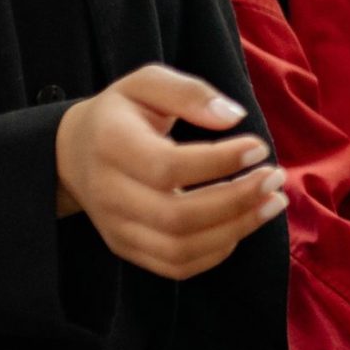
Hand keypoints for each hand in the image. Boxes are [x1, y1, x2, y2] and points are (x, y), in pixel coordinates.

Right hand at [53, 64, 284, 279]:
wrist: (74, 153)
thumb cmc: (122, 113)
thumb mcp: (147, 83)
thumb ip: (189, 92)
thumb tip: (233, 117)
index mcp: (111, 145)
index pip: (167, 167)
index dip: (220, 162)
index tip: (259, 147)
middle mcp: (108, 193)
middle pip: (177, 216)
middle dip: (237, 201)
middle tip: (276, 179)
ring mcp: (116, 227)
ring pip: (180, 248)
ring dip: (236, 229)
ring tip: (273, 202)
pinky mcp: (127, 248)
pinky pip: (176, 265)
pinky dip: (217, 252)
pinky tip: (242, 224)